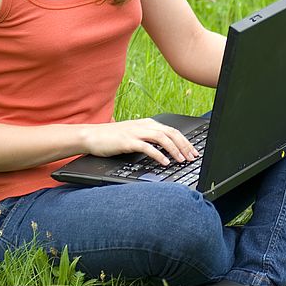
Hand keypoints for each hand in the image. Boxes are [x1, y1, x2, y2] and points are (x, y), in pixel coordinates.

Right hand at [81, 118, 199, 165]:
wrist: (92, 135)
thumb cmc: (113, 138)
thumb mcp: (135, 135)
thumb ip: (149, 140)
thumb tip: (166, 151)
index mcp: (148, 123)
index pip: (172, 130)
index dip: (185, 141)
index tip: (194, 152)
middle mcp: (144, 125)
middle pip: (171, 133)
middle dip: (184, 145)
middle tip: (192, 157)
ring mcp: (136, 132)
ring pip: (161, 138)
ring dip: (174, 149)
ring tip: (181, 160)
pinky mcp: (127, 141)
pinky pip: (147, 147)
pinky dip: (158, 154)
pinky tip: (164, 162)